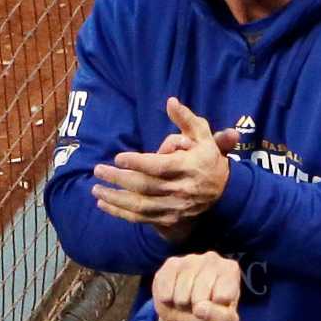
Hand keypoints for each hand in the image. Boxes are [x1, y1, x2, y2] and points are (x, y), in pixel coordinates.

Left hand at [93, 97, 235, 226]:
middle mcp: (181, 189)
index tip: (118, 157)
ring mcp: (174, 207)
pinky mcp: (168, 219)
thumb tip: (170, 101)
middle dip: (119, 179)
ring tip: (96, 188)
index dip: (137, 163)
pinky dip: (120, 212)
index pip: (159, 167)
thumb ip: (186, 119)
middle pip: (145, 186)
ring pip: (139, 205)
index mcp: (188, 168)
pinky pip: (140, 218)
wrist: (224, 193)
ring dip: (115, 198)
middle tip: (98, 170)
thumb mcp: (202, 135)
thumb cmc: (207, 158)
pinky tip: (103, 203)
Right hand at [151, 252, 243, 320]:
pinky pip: (166, 292)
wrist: (183, 310)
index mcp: (230, 270)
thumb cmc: (209, 314)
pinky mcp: (170, 264)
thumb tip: (199, 309)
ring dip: (181, 305)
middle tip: (197, 305)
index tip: (215, 305)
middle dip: (196, 308)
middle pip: (200, 297)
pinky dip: (167, 301)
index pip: (222, 297)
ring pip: (181, 295)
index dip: (215, 309)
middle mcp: (212, 259)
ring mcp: (189, 259)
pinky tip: (173, 295)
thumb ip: (221, 318)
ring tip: (186, 301)